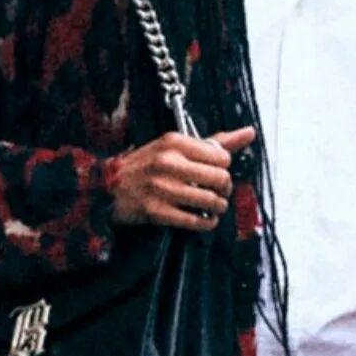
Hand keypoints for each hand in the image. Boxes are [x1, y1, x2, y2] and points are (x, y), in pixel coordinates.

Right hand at [110, 127, 254, 230]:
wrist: (106, 186)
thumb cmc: (146, 164)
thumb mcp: (174, 145)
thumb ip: (213, 142)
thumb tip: (249, 132)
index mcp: (174, 142)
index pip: (221, 156)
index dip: (224, 167)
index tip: (217, 171)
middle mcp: (168, 163)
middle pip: (220, 178)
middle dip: (225, 189)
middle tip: (220, 192)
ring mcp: (161, 188)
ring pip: (210, 201)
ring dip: (218, 207)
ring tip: (213, 206)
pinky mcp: (156, 211)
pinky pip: (195, 221)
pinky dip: (206, 223)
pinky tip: (205, 219)